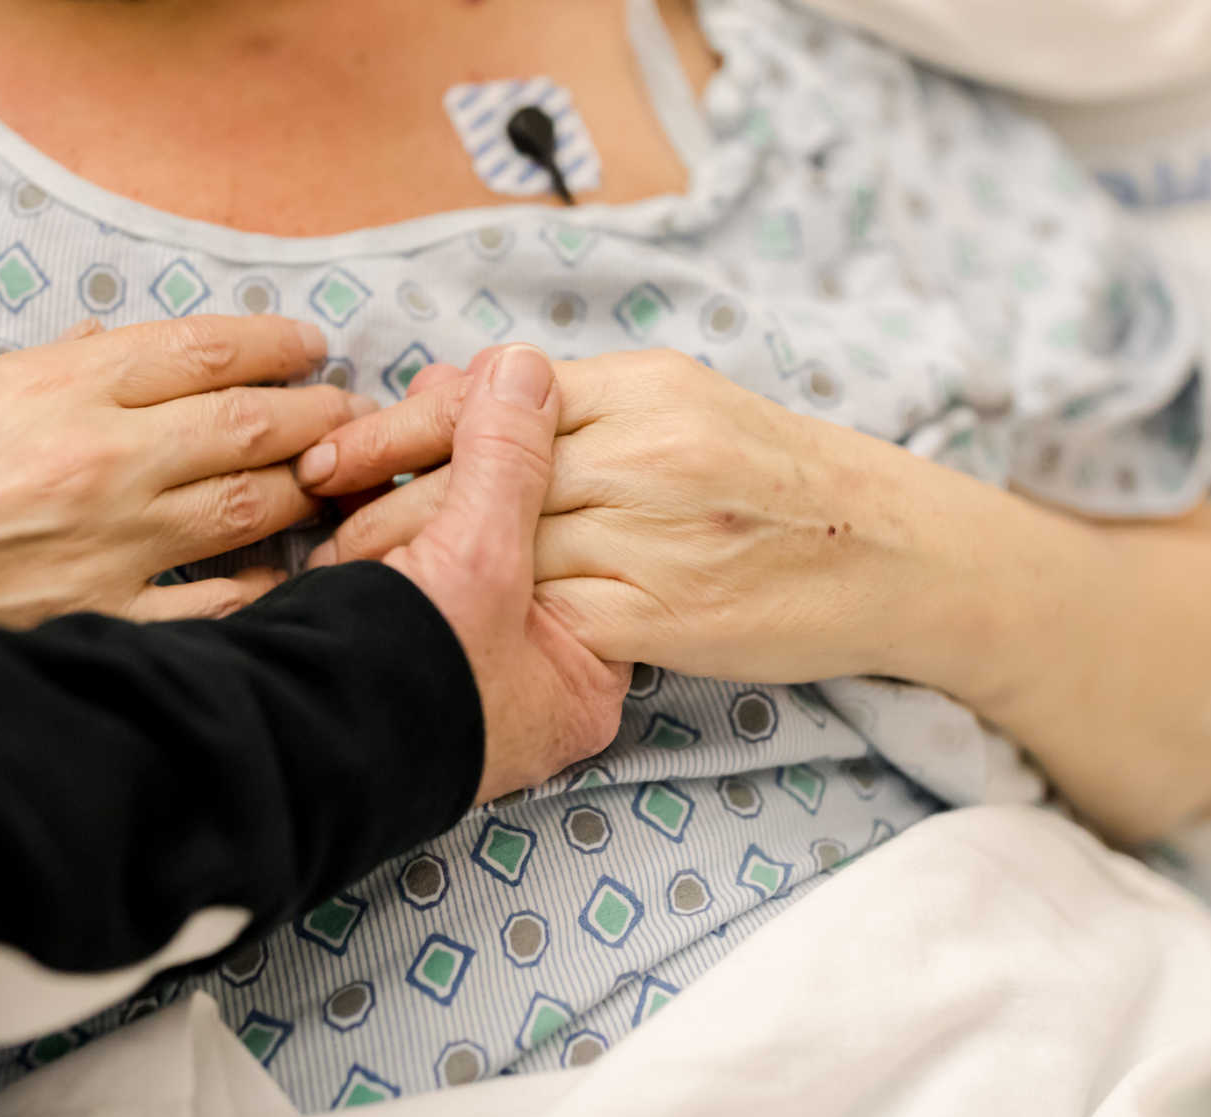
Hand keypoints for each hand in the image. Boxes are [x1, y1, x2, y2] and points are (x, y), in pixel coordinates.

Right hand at [0, 316, 371, 625]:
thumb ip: (70, 370)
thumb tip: (142, 357)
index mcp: (68, 387)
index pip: (207, 350)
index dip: (278, 344)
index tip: (312, 346)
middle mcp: (106, 457)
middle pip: (249, 424)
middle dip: (317, 415)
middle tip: (350, 412)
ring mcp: (110, 540)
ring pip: (248, 505)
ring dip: (305, 489)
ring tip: (334, 478)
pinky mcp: (103, 611)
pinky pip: (211, 599)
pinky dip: (260, 584)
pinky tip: (285, 572)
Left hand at [299, 347, 966, 686]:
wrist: (889, 551)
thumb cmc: (771, 480)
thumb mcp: (677, 410)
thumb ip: (572, 404)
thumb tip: (461, 388)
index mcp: (642, 386)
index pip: (493, 395)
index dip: (400, 427)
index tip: (332, 456)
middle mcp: (644, 448)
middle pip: (484, 472)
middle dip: (389, 506)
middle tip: (320, 535)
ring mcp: (655, 530)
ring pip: (506, 544)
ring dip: (425, 571)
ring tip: (360, 593)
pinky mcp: (663, 609)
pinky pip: (556, 611)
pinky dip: (495, 622)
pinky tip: (445, 637)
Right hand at [379, 345, 628, 803]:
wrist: (285, 746)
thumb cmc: (401, 687)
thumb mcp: (477, 558)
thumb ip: (510, 459)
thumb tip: (529, 369)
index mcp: (578, 682)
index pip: (593, 545)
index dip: (554, 459)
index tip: (521, 394)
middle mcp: (528, 681)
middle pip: (522, 539)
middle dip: (481, 458)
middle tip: (450, 390)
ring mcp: (461, 668)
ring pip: (460, 544)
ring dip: (426, 477)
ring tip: (411, 404)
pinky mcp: (396, 652)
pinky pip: (406, 564)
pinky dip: (381, 512)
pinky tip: (362, 456)